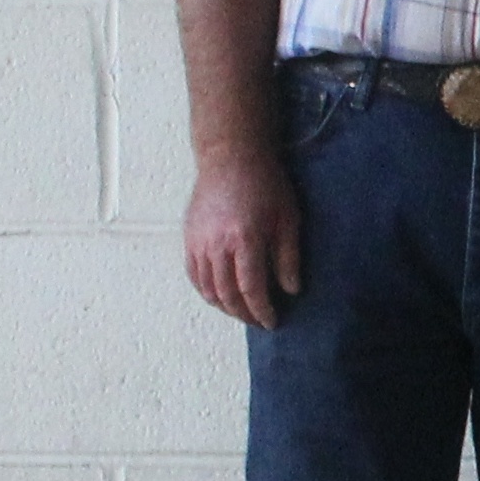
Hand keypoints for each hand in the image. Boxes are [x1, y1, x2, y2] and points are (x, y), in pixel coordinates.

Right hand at [184, 146, 300, 329]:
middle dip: (244, 313)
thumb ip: (288, 257)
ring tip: (242, 312)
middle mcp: (216, 245)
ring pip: (206, 288)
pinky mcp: (188, 238)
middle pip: (226, 294)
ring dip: (224, 306)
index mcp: (244, 240)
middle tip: (259, 321)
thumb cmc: (266, 185)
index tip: (272, 321)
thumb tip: (291, 290)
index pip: (251, 289)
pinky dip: (206, 291)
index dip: (261, 310)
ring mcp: (198, 242)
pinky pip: (193, 274)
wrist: (231, 158)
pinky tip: (220, 296)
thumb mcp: (288, 219)